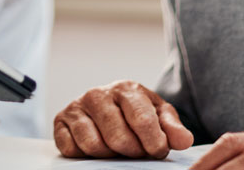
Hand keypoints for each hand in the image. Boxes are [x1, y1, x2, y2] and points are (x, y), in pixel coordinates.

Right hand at [54, 80, 192, 158]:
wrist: (107, 107)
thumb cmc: (136, 113)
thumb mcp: (159, 115)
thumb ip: (172, 128)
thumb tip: (183, 140)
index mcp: (125, 89)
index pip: (142, 120)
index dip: (153, 143)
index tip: (157, 151)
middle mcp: (98, 94)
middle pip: (118, 138)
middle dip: (132, 151)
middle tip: (135, 150)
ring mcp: (77, 107)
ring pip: (94, 145)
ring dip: (109, 155)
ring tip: (116, 148)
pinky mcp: (60, 121)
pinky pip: (71, 148)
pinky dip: (85, 154)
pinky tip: (95, 146)